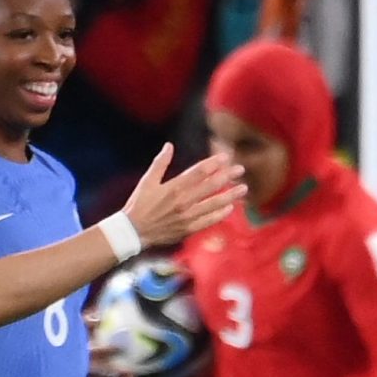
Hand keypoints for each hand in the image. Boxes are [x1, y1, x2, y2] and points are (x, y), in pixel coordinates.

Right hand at [119, 144, 243, 248]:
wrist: (133, 231)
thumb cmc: (139, 204)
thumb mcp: (147, 181)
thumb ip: (160, 163)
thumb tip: (169, 145)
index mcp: (174, 187)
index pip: (200, 172)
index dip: (214, 163)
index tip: (226, 157)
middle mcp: (183, 201)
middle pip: (211, 186)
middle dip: (227, 176)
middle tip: (240, 170)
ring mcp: (187, 216)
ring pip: (214, 204)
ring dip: (230, 195)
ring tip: (243, 189)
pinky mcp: (188, 229)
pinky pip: (208, 221)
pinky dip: (220, 214)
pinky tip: (230, 208)